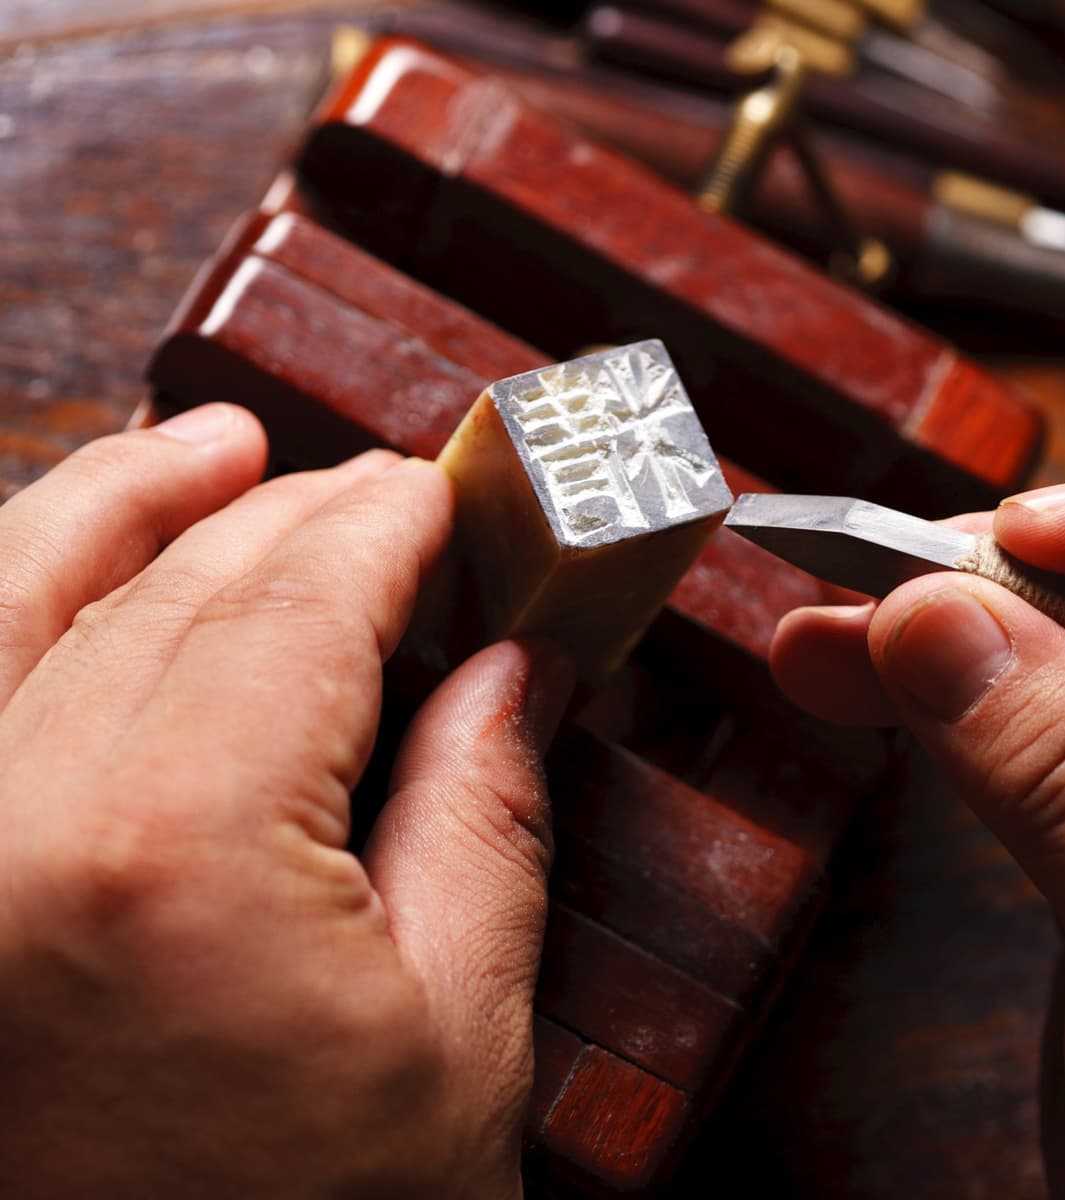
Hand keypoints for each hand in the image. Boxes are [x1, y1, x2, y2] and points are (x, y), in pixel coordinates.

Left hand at [0, 406, 570, 1195]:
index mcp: (175, 843)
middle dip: (305, 518)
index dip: (399, 524)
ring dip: (135, 507)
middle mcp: (8, 820)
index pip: (304, 598)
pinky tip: (76, 555)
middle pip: (182, 583)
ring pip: (27, 599)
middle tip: (400, 498)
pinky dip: (13, 593)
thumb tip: (518, 664)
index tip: (460, 494)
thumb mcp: (455, 1036)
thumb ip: (479, 811)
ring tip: (224, 453)